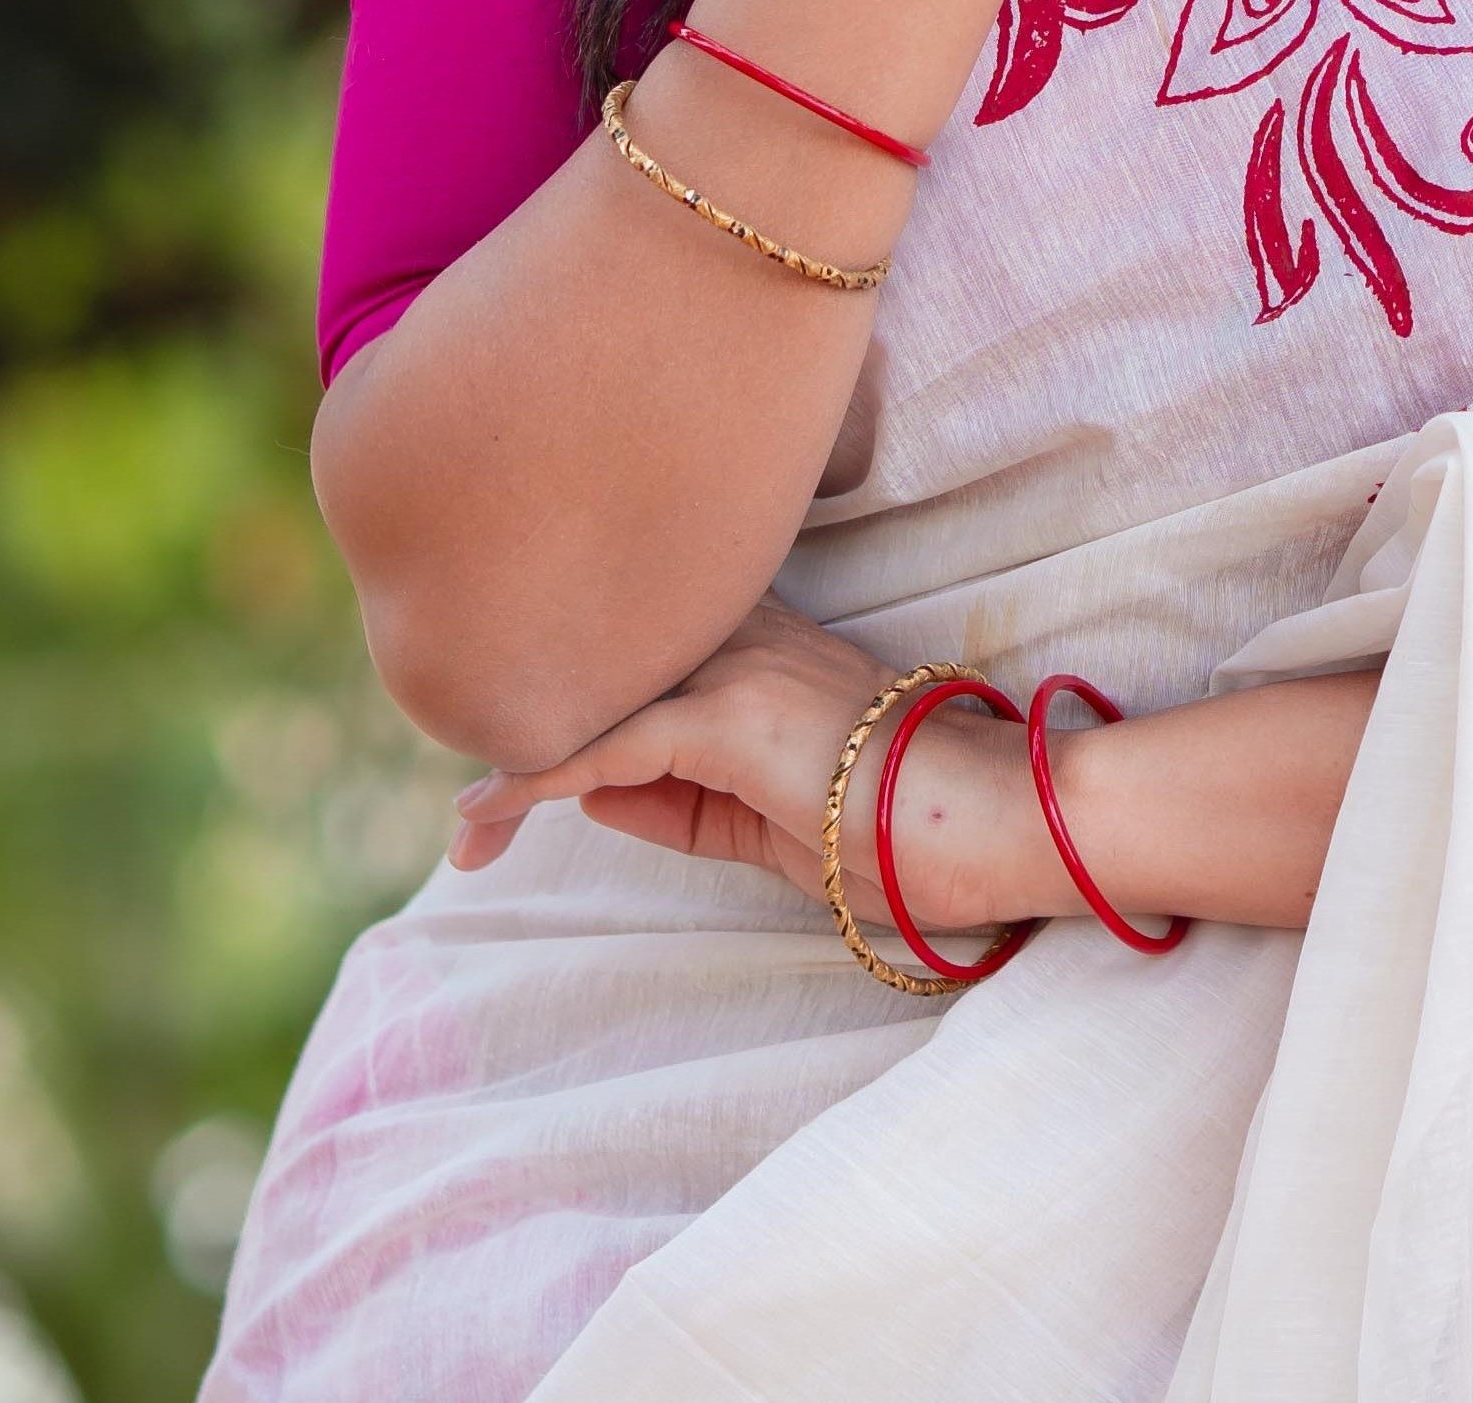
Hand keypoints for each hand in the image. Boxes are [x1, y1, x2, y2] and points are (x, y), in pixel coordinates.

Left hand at [441, 596, 1067, 938]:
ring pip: (594, 705)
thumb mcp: (776, 820)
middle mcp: (745, 634)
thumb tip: (590, 794)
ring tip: (467, 839)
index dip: (575, 714)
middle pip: (606, 671)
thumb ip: (687, 800)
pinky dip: (535, 788)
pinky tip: (485, 825)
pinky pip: (604, 753)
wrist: (1004, 820)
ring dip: (518, 770)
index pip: (645, 661)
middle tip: (473, 830)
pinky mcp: (729, 717)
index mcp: (766, 640)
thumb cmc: (911, 827)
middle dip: (533, 732)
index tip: (511, 788)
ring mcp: (738, 667)